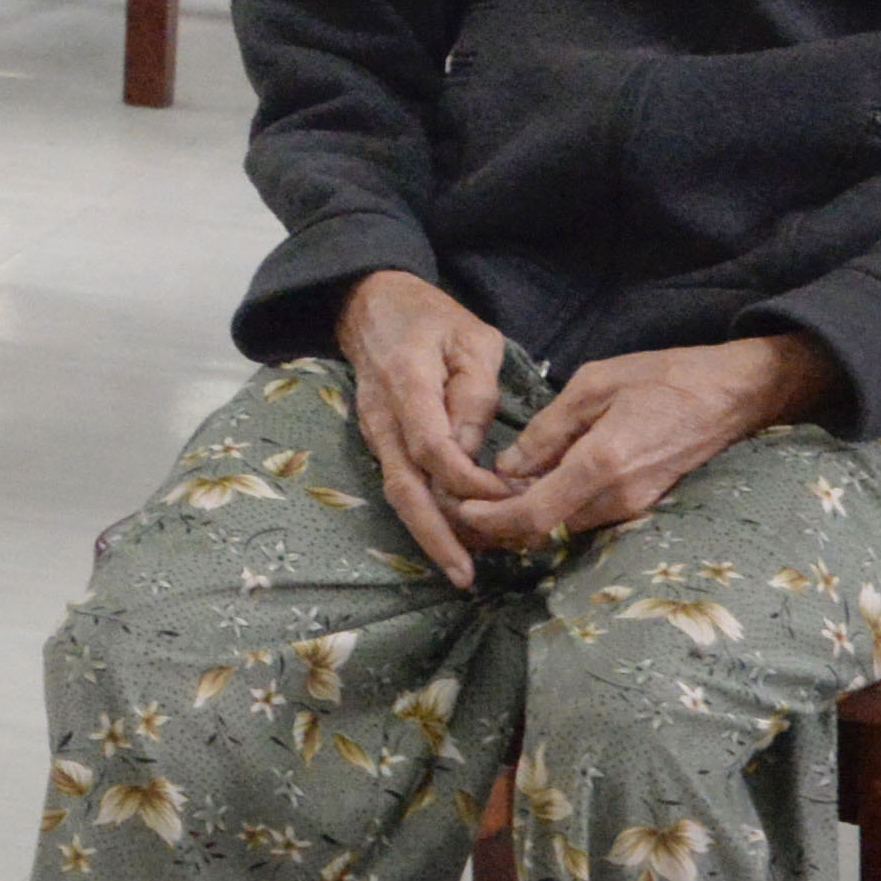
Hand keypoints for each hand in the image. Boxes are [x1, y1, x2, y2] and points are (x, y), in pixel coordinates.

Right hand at [337, 270, 518, 587]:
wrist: (371, 304)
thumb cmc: (432, 318)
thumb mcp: (473, 339)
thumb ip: (475, 393)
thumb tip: (475, 453)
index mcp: (407, 384)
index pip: (433, 448)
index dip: (468, 482)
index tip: (509, 497)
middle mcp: (382, 417)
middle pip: (403, 488)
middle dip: (434, 535)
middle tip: (466, 576)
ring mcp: (374, 431)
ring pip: (397, 493)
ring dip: (429, 533)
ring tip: (464, 568)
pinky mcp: (378, 440)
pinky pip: (399, 483)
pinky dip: (424, 514)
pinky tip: (452, 537)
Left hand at [468, 334, 834, 555]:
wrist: (732, 396)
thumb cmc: (663, 378)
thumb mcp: (594, 385)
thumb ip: (547, 431)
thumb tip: (507, 469)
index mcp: (601, 465)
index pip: (534, 516)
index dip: (490, 521)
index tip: (458, 508)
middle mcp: (618, 498)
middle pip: (544, 531)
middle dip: (497, 524)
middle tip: (458, 502)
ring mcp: (634, 507)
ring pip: (563, 526)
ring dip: (523, 518)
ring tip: (484, 494)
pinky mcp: (642, 505)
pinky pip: (585, 515)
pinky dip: (551, 508)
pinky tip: (529, 487)